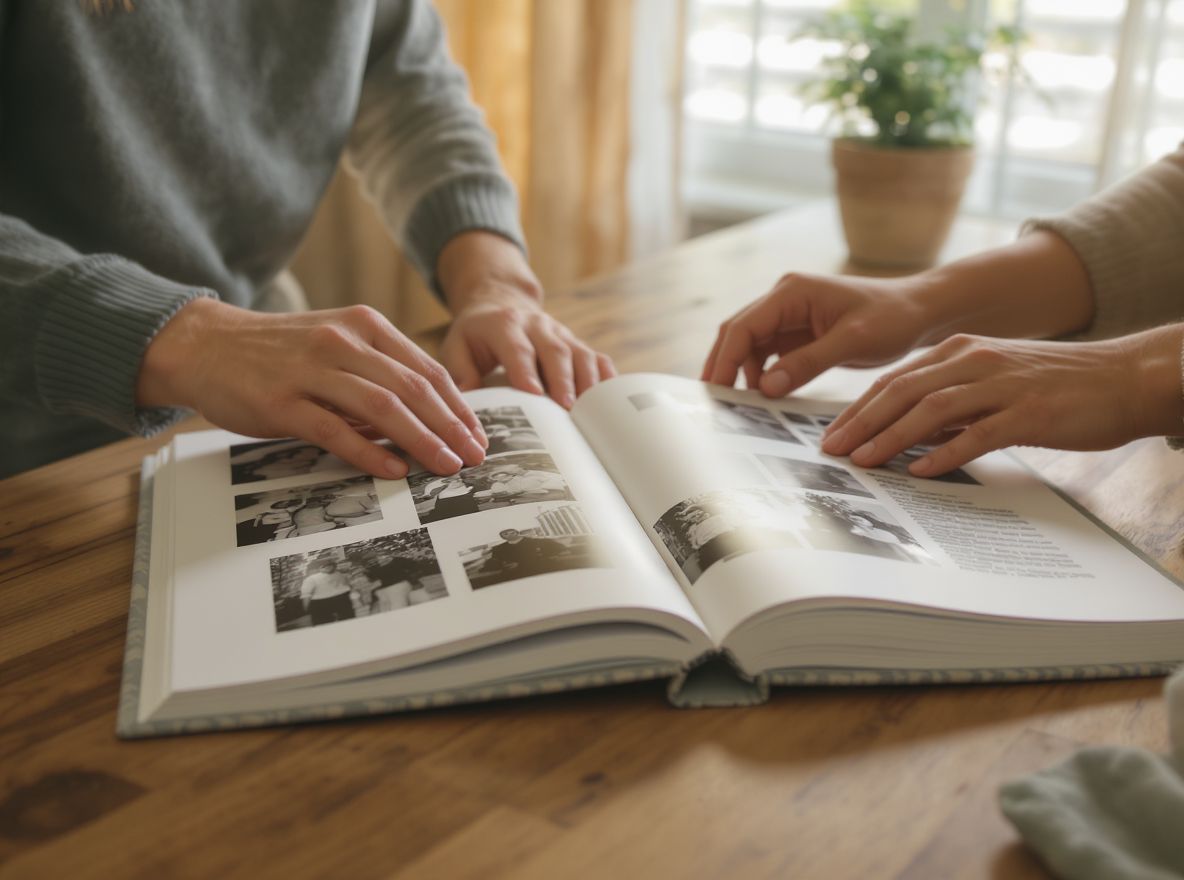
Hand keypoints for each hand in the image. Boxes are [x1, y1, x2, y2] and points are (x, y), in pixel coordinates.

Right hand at [137, 298, 486, 478]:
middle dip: (451, 426)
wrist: (205, 345)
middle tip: (476, 457)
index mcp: (364, 327)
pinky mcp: (282, 401)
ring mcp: (312, 370)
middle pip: (414, 388)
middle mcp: (343, 343)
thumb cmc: (279, 353)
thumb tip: (426, 418)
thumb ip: (378, 373)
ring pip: (382, 407)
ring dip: (422, 440)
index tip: (478, 436)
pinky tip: (395, 470)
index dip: (459, 407)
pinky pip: (335, 429)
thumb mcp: (336, 345)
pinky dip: (370, 452)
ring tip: (447, 465)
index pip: (427, 370)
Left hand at [436, 232, 615, 407]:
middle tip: (567, 408)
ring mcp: (561, 334)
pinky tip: (613, 402)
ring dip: (588, 383)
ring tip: (591, 411)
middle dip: (563, 380)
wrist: (500, 303)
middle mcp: (538, 326)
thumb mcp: (457, 347)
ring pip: (580, 354)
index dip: (527, 370)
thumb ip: (460, 372)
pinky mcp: (576, 344)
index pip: (518, 349)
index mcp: (505, 325)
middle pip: (555, 351)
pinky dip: (607, 379)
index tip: (534, 394)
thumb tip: (467, 402)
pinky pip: (598, 359)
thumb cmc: (476, 335)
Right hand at [702, 272, 932, 395]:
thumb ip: (807, 362)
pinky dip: (760, 374)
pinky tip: (761, 397)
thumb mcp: (852, 341)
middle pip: (737, 333)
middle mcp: (784, 299)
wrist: (919, 311)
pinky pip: (768, 354)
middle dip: (723, 366)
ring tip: (736, 405)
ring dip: (740, 372)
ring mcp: (789, 315)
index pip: (743, 326)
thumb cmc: (892, 318)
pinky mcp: (798, 332)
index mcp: (792, 292)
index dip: (725, 360)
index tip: (716, 391)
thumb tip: (765, 387)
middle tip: (713, 403)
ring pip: (749, 345)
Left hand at [820, 326, 1183, 475]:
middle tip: (832, 451)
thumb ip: (952, 404)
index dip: (858, 408)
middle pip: (903, 390)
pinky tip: (920, 472)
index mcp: (961, 350)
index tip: (832, 435)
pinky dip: (945, 453)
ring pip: (932, 409)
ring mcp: (1002, 384)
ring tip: (864, 462)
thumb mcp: (992, 382)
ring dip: (892, 437)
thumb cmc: (1056, 385)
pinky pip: (978, 434)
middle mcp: (975, 360)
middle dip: (862, 422)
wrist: (1125, 377)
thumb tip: (910, 436)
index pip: (895, 379)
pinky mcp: (1029, 412)